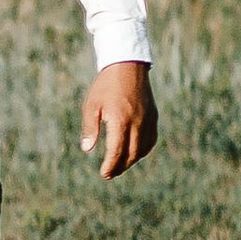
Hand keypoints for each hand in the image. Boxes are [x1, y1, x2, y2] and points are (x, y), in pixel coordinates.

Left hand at [81, 61, 156, 178]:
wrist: (127, 66)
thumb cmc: (105, 86)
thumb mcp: (91, 105)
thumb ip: (90, 128)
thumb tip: (87, 149)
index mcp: (120, 120)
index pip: (116, 151)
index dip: (110, 166)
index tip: (104, 174)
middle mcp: (137, 123)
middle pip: (131, 154)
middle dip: (120, 167)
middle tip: (110, 174)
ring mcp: (148, 120)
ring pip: (142, 149)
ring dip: (131, 160)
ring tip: (120, 165)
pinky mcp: (153, 117)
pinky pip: (150, 140)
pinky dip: (143, 150)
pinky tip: (134, 153)